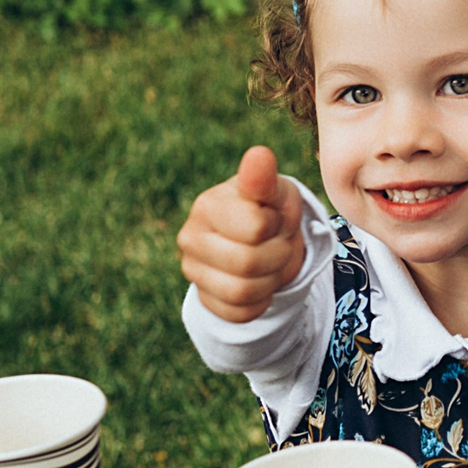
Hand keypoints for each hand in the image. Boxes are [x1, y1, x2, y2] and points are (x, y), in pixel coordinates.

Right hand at [177, 146, 307, 323]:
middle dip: (277, 254)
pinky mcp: (204, 299)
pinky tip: (261, 282)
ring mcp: (193, 271)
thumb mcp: (274, 191)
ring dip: (271, 278)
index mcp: (207, 206)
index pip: (255, 227)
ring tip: (270, 261)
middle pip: (248, 263)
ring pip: (243, 291)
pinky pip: (240, 313)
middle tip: (277, 242)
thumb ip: (264, 179)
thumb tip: (259, 154)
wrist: (265, 240)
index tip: (275, 218)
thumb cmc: (270, 209)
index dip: (277, 225)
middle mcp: (190, 238)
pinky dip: (262, 300)